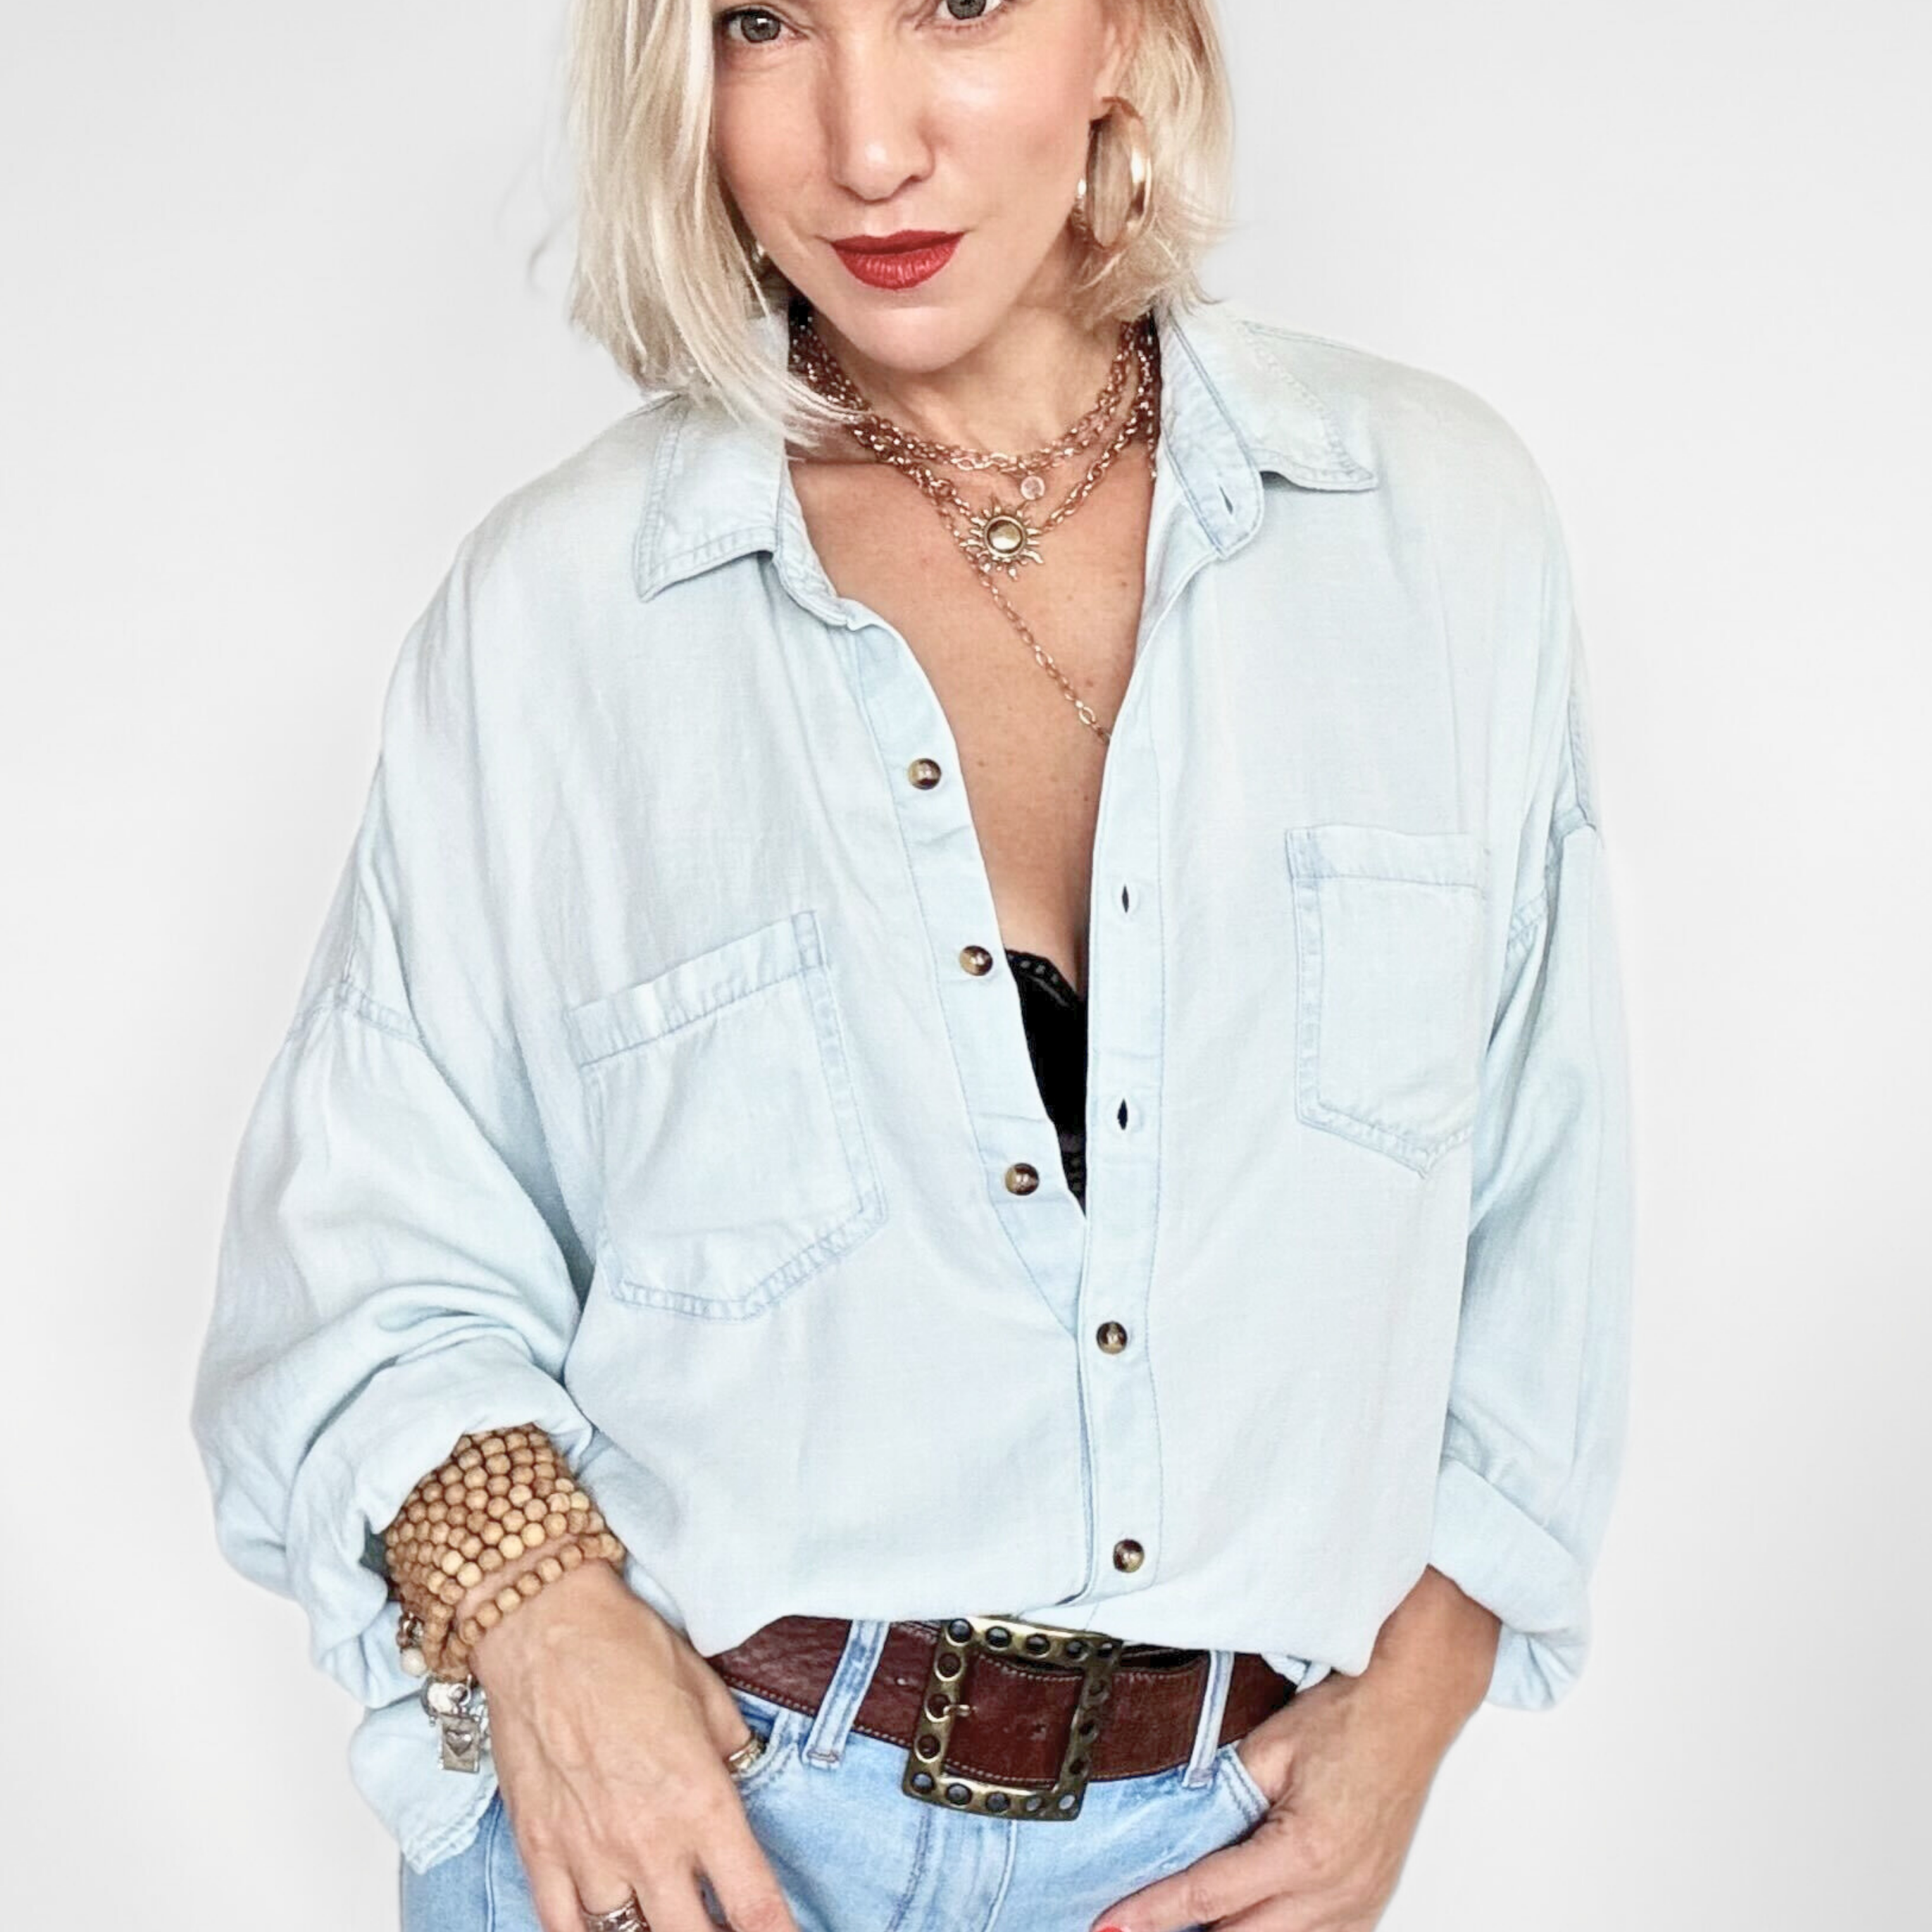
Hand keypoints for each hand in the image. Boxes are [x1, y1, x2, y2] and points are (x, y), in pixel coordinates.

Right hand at [466, 1558, 800, 1931]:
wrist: (544, 1628)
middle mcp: (649, 1841)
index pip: (752, 1903)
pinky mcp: (540, 1850)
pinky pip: (562, 1926)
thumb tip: (744, 1777)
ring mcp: (589, 1853)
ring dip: (651, 1929)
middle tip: (718, 1921)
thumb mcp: (708, 1693)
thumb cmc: (626, 1647)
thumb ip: (731, 1750)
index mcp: (701, 1801)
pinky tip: (607, 1923)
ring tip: (665, 1914)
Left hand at [1086, 1667, 1471, 1931]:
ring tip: (1184, 1918)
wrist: (1412, 1708)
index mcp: (1305, 1851)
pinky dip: (1273, 1931)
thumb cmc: (1348, 1718)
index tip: (1110, 1926)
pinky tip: (1244, 1914)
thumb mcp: (1268, 1748)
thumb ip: (1223, 1797)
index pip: (1207, 1896)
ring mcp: (1358, 1905)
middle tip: (1138, 1921)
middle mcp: (1336, 1892)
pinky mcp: (1368, 1905)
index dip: (1151, 1913)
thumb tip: (1178, 1831)